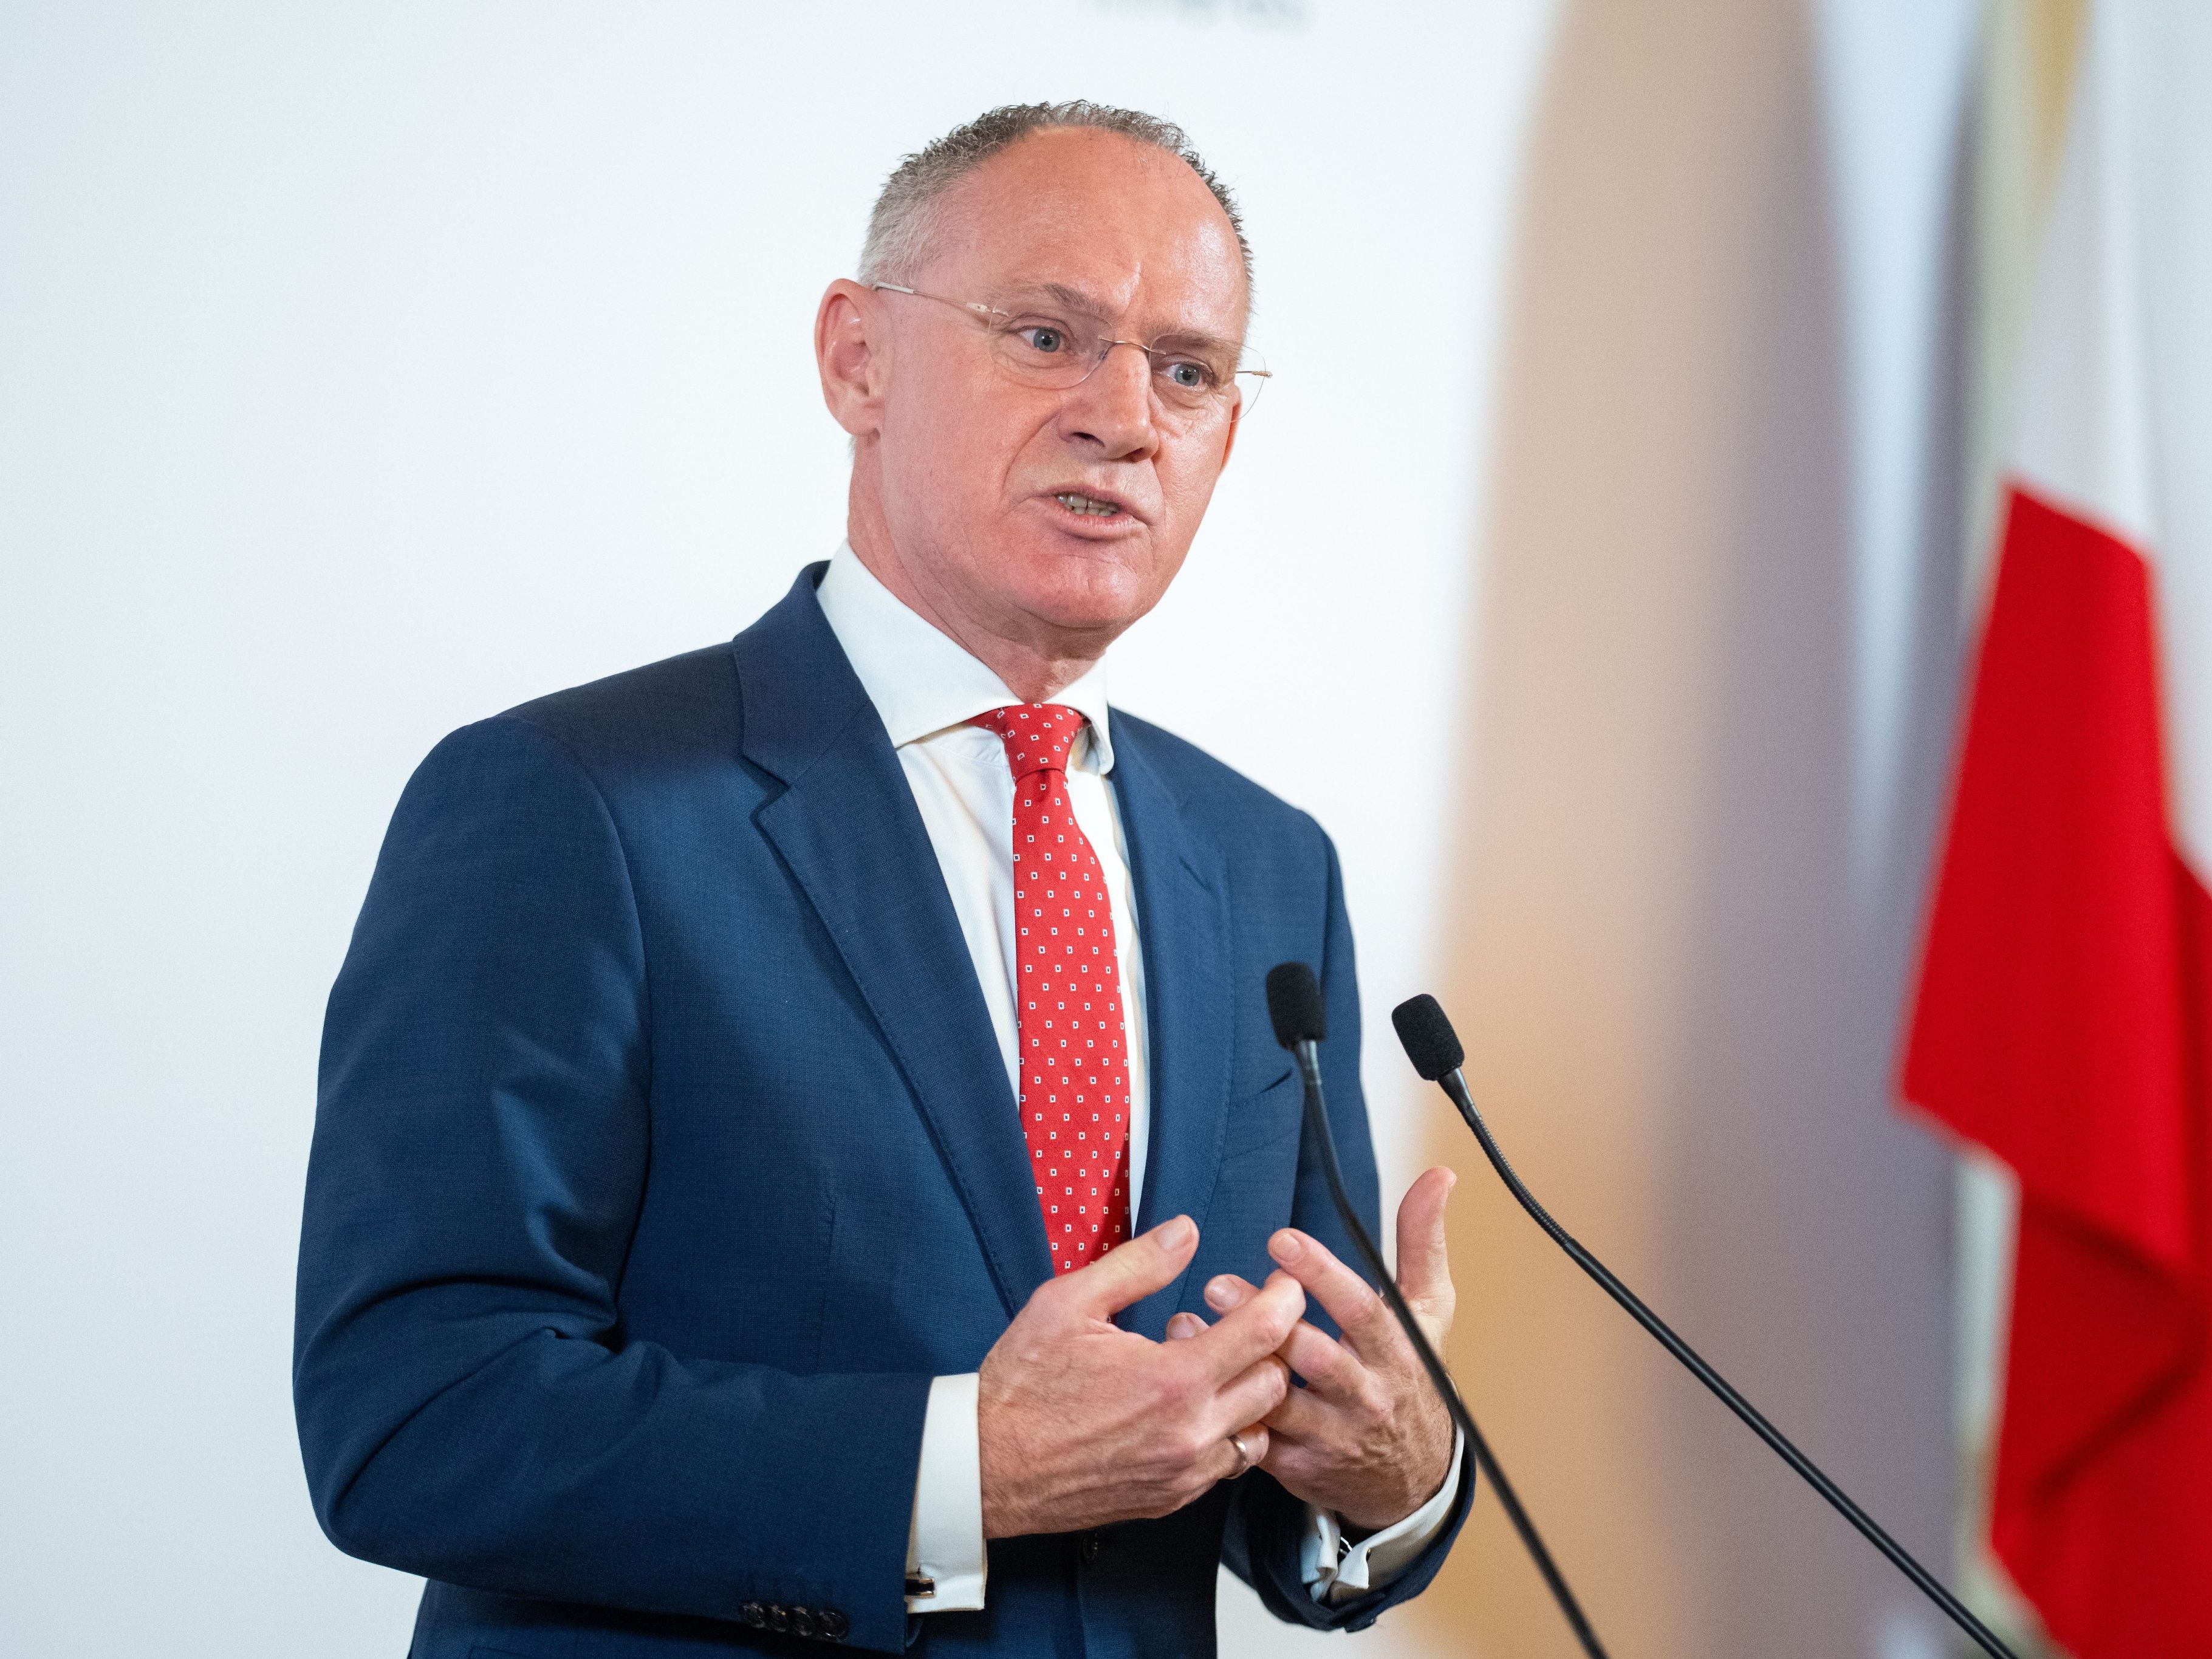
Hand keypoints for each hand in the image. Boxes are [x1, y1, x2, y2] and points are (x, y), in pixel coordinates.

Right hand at [976, 1214, 1305, 1537]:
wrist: (988, 1466)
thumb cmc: (1022, 1385)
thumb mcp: (1069, 1302)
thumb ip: (1137, 1264)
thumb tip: (1185, 1232)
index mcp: (1172, 1379)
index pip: (1265, 1332)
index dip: (1285, 1298)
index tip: (1283, 1282)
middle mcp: (1190, 1432)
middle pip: (1275, 1383)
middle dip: (1269, 1345)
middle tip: (1239, 1321)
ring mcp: (1184, 1473)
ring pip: (1259, 1430)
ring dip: (1249, 1395)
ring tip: (1212, 1367)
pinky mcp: (1172, 1499)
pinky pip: (1227, 1465)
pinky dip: (1225, 1433)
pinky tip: (1190, 1408)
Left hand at [1168, 1168, 1456, 1530]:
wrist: (1413, 1477)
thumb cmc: (1413, 1376)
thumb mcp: (1429, 1310)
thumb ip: (1422, 1240)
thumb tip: (1438, 1175)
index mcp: (1394, 1349)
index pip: (1360, 1309)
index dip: (1321, 1274)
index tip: (1282, 1241)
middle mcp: (1364, 1394)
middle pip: (1313, 1357)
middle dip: (1264, 1321)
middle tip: (1216, 1286)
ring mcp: (1331, 1434)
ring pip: (1278, 1400)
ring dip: (1230, 1364)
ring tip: (1185, 1326)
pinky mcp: (1299, 1466)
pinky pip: (1256, 1441)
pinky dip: (1222, 1412)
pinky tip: (1188, 1379)